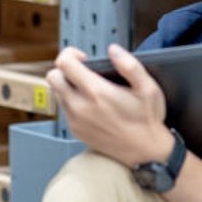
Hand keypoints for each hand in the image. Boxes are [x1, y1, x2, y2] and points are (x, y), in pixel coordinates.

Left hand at [45, 44, 171, 166]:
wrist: (145, 151)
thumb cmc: (147, 120)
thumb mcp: (148, 88)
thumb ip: (130, 65)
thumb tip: (113, 50)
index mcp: (96, 93)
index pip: (64, 64)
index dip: (71, 54)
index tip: (84, 58)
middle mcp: (81, 107)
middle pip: (53, 77)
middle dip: (65, 69)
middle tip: (82, 71)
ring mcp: (76, 120)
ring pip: (56, 93)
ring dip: (68, 85)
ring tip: (88, 87)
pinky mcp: (75, 130)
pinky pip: (64, 108)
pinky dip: (71, 101)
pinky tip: (90, 103)